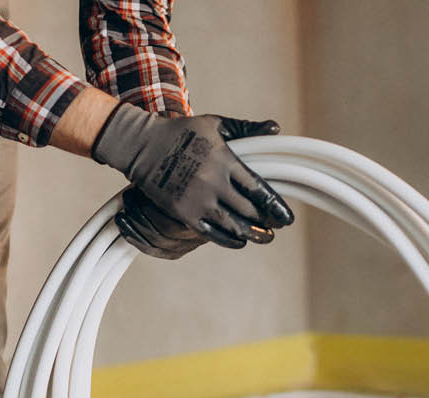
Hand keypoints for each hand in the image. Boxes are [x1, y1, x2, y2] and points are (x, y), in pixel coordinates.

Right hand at [92, 105, 293, 248]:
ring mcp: (198, 200)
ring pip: (232, 225)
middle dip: (267, 221)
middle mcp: (213, 182)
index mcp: (225, 160)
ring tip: (265, 237)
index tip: (286, 216)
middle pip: (248, 210)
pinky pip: (211, 232)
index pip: (258, 188)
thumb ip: (246, 128)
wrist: (142, 146)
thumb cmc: (181, 132)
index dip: (275, 205)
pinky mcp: (183, 213)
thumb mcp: (215, 124)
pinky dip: (228, 239)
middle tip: (278, 227)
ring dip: (252, 234)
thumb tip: (275, 129)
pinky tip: (239, 241)